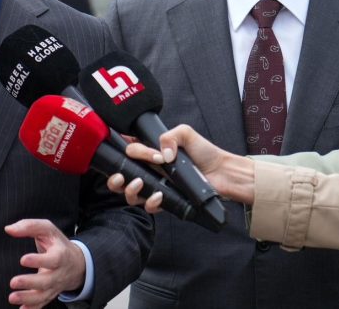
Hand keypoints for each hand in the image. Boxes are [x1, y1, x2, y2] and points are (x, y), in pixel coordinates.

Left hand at [4, 219, 84, 307]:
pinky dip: (33, 308)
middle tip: (13, 282)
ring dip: (28, 298)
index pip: (52, 260)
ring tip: (12, 297)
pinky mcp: (50, 294)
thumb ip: (29, 226)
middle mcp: (59, 273)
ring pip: (43, 295)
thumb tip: (9, 229)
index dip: (38, 261)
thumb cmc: (57, 243)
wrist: (76, 263)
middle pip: (46, 281)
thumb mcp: (47, 229)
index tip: (23, 259)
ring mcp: (55, 286)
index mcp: (60, 255)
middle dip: (30, 283)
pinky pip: (42, 303)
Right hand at [107, 124, 255, 206]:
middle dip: (115, 176)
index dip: (127, 151)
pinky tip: (159, 195)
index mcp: (150, 152)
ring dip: (129, 190)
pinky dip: (150, 202)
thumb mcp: (186, 133)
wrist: (222, 173)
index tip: (139, 152)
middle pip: (121, 174)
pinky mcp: (166, 200)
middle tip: (123, 173)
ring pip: (130, 193)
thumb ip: (170, 136)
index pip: (128, 151)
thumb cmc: (205, 152)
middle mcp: (150, 169)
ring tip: (139, 183)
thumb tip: (161, 154)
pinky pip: (150, 206)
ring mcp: (157, 185)